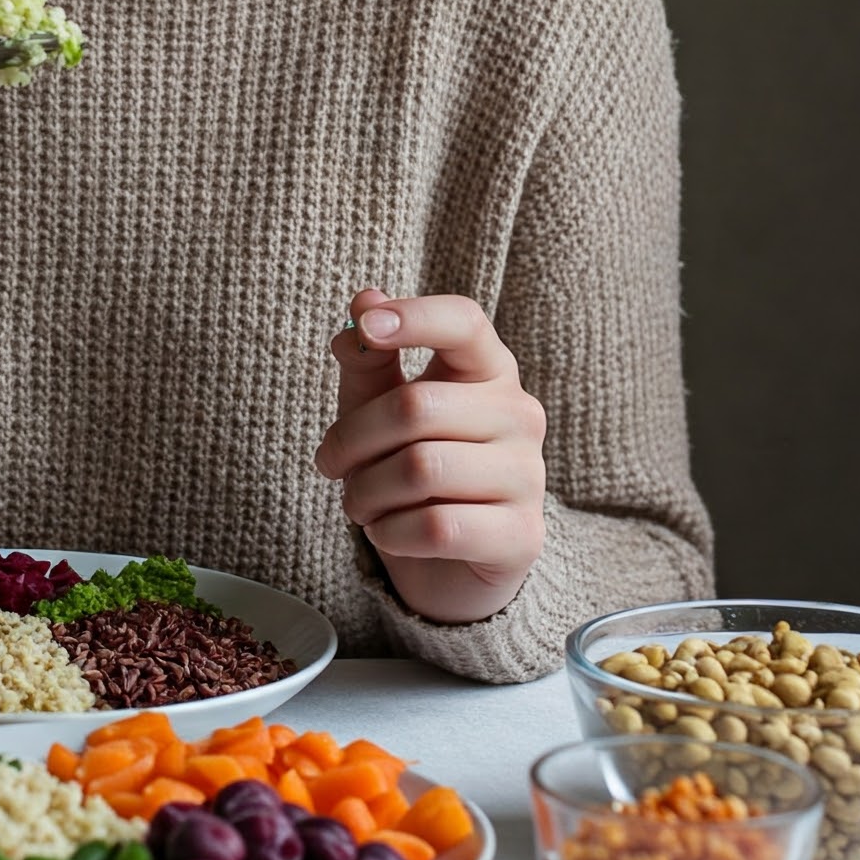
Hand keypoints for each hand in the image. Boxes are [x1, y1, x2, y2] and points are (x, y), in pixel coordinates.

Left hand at [313, 287, 547, 623]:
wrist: (449, 561)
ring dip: (366, 492)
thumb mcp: (377, 405)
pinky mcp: (522, 536)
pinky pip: (437, 527)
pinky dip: (392, 532)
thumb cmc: (410, 463)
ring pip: (422, 470)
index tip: (367, 326)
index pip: (465, 323)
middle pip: (416, 407)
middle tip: (330, 463)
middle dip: (352, 440)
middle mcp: (520, 414)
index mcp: (489, 369)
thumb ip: (369, 357)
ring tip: (359, 502)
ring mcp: (529, 476)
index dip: (416, 317)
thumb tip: (365, 298)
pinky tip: (388, 532)